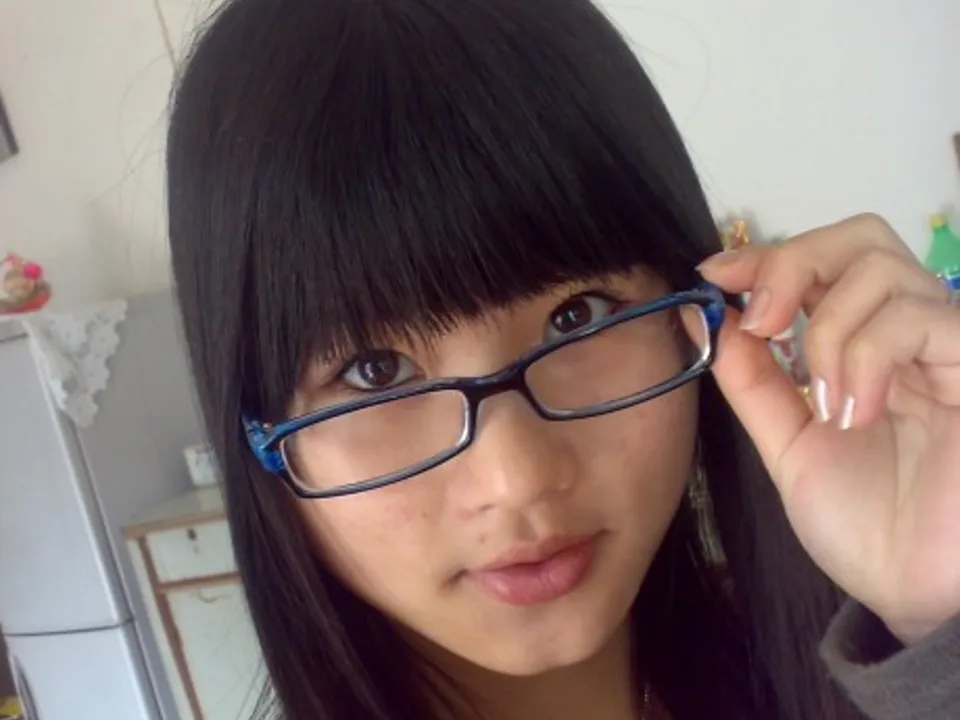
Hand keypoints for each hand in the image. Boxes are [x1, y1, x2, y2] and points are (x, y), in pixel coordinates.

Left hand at [698, 213, 959, 644]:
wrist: (917, 592)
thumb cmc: (865, 524)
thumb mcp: (788, 444)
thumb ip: (752, 381)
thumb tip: (706, 316)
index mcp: (861, 346)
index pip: (822, 263)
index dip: (765, 257)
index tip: (713, 276)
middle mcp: (908, 334)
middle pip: (860, 238)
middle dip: (794, 265)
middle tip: (763, 322)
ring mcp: (948, 346)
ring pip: (881, 270)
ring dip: (827, 332)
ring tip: (827, 403)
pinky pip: (918, 317)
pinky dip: (867, 356)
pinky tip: (859, 411)